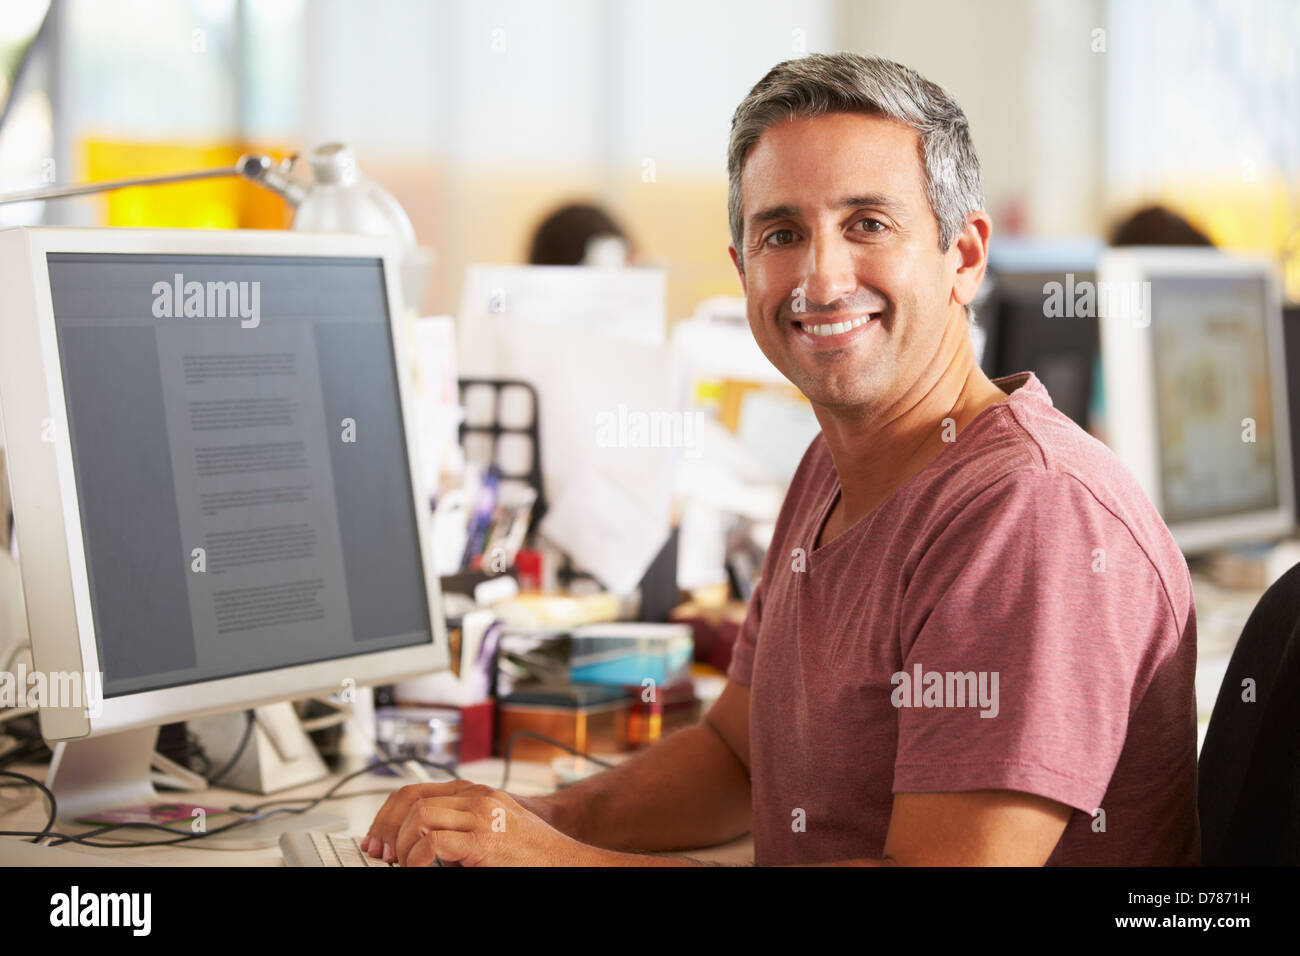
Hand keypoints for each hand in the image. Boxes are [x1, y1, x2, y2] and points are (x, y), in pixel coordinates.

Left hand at [362, 780, 605, 866]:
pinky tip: (419, 868)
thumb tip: (414, 840)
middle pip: (411, 800)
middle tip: (381, 853)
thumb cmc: (529, 848)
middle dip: (387, 828)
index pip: (415, 791)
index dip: (387, 814)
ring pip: (419, 817)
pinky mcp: (484, 841)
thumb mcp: (489, 825)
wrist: (563, 858)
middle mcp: (476, 798)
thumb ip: (458, 822)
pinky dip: (418, 857)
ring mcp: (481, 816)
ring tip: (405, 863)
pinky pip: (435, 841)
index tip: (376, 837)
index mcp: (474, 792)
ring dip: (403, 845)